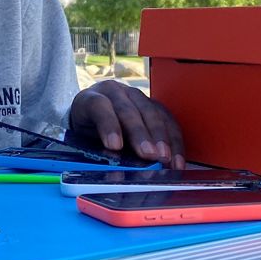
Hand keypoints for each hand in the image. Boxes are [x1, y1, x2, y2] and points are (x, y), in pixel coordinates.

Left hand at [69, 79, 184, 167]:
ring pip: (151, 112)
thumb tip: (117, 168)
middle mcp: (113, 92)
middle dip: (141, 134)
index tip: (115, 146)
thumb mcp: (84, 140)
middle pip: (129, 110)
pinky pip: (167, 119)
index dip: (108, 125)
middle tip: (149, 155)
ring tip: (166, 159)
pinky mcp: (153, 104)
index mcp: (89, 98)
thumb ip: (97, 151)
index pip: (98, 106)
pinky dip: (174, 140)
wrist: (93, 118)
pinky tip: (176, 159)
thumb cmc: (87, 133)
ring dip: (162, 138)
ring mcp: (135, 96)